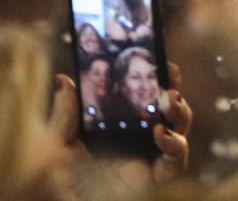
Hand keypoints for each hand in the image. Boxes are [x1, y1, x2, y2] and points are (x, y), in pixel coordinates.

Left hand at [46, 63, 192, 193]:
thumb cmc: (60, 182)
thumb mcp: (58, 145)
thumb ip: (64, 116)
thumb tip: (63, 79)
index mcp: (117, 127)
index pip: (139, 97)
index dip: (150, 77)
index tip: (153, 56)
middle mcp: (138, 140)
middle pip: (166, 108)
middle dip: (172, 87)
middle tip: (171, 70)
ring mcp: (151, 158)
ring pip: (179, 128)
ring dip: (180, 110)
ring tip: (170, 98)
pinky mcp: (158, 177)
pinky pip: (177, 159)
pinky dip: (175, 144)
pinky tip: (161, 133)